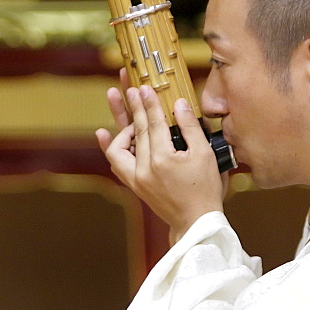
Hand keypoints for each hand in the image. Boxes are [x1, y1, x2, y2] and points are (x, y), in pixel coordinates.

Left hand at [96, 83, 225, 244]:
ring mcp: (137, 178)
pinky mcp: (135, 184)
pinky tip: (103, 131)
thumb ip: (190, 127)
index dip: (149, 103)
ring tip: (115, 97)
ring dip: (119, 120)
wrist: (196, 222)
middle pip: (136, 130)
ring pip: (119, 145)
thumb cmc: (206, 189)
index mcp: (163, 160)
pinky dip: (110, 146)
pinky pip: (117, 162)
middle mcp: (145, 169)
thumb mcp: (206, 155)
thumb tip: (179, 104)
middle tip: (131, 87)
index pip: (153, 124)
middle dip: (134, 105)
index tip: (144, 87)